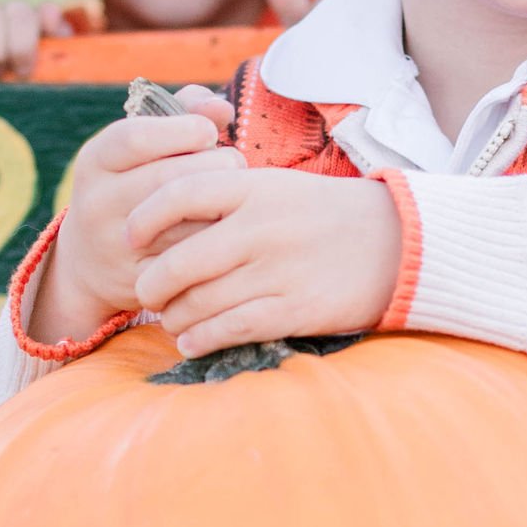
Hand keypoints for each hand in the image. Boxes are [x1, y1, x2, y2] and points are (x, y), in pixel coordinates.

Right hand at [28, 109, 227, 346]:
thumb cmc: (132, 184)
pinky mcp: (140, 279)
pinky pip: (191, 258)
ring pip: (185, 222)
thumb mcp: (140, 147)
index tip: (208, 132)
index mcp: (94, 161)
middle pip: (167, 180)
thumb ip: (181, 112)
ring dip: (223, 203)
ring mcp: (116, 245)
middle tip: (235, 163)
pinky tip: (226, 227)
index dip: (182, 129)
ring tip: (233, 192)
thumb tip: (222, 107)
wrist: (90, 263)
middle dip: (215, 165)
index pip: (136, 138)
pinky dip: (217, 240)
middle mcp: (96, 203)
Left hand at [125, 158, 402, 356]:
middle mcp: (260, 228)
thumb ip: (226, 195)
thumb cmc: (325, 214)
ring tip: (169, 319)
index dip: (143, 217)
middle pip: (179, 261)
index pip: (178, 194)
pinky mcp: (293, 309)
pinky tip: (191, 340)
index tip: (129, 235)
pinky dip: (200, 338)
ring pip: (198, 302)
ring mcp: (277, 271)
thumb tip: (163, 214)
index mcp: (253, 188)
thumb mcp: (277, 186)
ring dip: (173, 317)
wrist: (397, 242)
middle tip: (146, 291)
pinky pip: (229, 329)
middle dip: (152, 284)